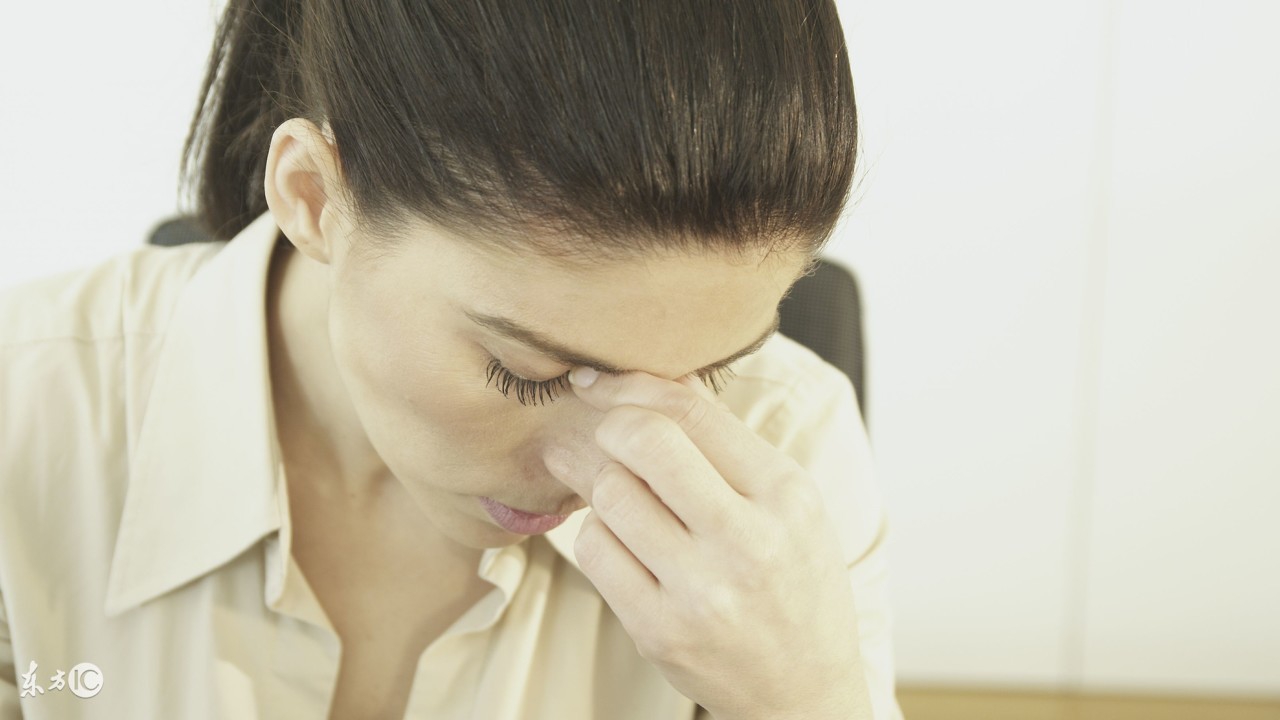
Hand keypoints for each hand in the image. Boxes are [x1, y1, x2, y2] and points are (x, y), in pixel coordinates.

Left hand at [541, 366, 871, 719]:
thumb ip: (729, 446)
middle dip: (611, 427)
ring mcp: (700, 590)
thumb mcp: (790, 507)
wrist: (802, 692)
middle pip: (643, 442)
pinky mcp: (658, 630)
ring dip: (605, 485)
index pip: (692, 412)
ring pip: (610, 495)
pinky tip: (623, 541)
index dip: (632, 384)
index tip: (600, 379)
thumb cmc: (794, 584)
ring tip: (624, 497)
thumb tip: (661, 378)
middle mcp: (747, 540)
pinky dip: (599, 533)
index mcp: (786, 495)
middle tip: (604, 433)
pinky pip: (595, 550)